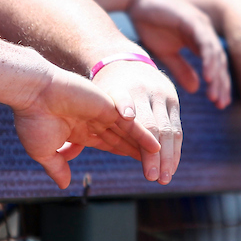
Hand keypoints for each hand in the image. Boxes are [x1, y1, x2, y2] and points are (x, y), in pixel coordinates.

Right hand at [12, 67, 147, 187]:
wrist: (32, 94)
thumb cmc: (33, 120)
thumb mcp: (43, 152)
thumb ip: (57, 167)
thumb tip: (64, 185)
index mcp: (78, 129)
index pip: (106, 144)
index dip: (122, 153)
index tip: (136, 163)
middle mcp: (92, 120)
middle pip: (121, 139)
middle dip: (137, 152)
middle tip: (155, 165)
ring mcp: (101, 112)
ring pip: (128, 133)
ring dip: (143, 148)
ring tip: (160, 162)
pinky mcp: (107, 106)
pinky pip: (129, 123)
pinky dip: (143, 135)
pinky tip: (156, 147)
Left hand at [92, 60, 180, 183]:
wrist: (124, 62)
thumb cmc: (103, 91)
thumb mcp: (93, 99)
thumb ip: (84, 122)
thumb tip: (63, 152)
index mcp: (117, 88)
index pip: (122, 99)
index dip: (124, 106)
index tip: (126, 117)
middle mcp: (142, 89)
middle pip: (151, 123)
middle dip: (152, 152)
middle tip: (151, 176)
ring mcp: (160, 94)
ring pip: (168, 129)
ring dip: (167, 157)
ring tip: (163, 179)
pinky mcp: (172, 100)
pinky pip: (176, 129)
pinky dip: (173, 151)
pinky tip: (170, 168)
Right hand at [128, 0, 230, 108]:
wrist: (136, 1)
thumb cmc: (150, 24)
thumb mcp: (166, 52)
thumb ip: (181, 69)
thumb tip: (196, 88)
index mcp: (200, 40)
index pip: (215, 66)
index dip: (219, 84)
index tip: (219, 104)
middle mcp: (204, 32)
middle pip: (219, 62)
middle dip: (221, 84)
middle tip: (220, 104)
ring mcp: (200, 24)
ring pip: (215, 53)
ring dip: (216, 75)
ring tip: (215, 94)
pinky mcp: (192, 19)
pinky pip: (205, 42)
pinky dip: (208, 59)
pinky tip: (208, 75)